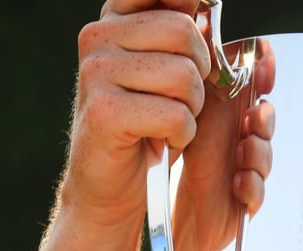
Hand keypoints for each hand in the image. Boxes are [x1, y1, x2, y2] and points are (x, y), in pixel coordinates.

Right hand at [62, 0, 211, 228]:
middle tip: (182, 97)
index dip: (188, 6)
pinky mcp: (105, 112)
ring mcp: (97, 72)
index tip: (195, 26)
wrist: (111, 180)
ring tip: (169, 120)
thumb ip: (181, 31)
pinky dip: (182, 134)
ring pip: (184, 76)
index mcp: (115, 18)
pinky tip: (162, 139)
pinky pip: (175, 114)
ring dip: (192, 108)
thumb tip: (205, 4)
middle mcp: (98, 36)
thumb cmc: (147, 122)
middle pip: (184, 32)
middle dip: (200, 72)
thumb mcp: (166, 68)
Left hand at [171, 36, 275, 250]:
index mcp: (229, 112)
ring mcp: (248, 168)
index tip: (262, 65)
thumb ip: (199, 80)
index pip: (256, 85)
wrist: (170, 213)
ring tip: (243, 154)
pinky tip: (238, 184)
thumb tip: (201, 32)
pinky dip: (252, 187)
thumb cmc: (178, 159)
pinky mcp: (246, 200)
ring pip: (264, 154)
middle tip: (255, 115)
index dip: (264, 73)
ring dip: (257, 152)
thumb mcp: (186, 114)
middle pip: (266, 118)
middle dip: (264, 116)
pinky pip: (259, 192)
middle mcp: (242, 137)